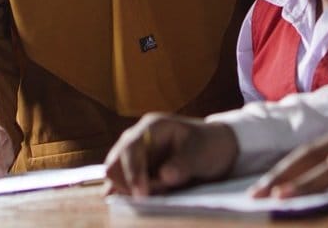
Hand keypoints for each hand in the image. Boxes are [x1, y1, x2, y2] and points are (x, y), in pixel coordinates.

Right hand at [104, 113, 238, 196]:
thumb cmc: (208, 145)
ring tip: (159, 192)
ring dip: (131, 191)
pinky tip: (139, 200)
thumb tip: (164, 176)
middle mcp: (136, 139)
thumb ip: (183, 163)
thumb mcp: (201, 153)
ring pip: (115, 178)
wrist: (214, 150)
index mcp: (151, 127)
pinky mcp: (134, 172)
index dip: (133, 173)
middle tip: (157, 194)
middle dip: (130, 184)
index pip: (130, 148)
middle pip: (114, 165)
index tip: (142, 195)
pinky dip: (127, 194)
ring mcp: (133, 156)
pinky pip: (120, 185)